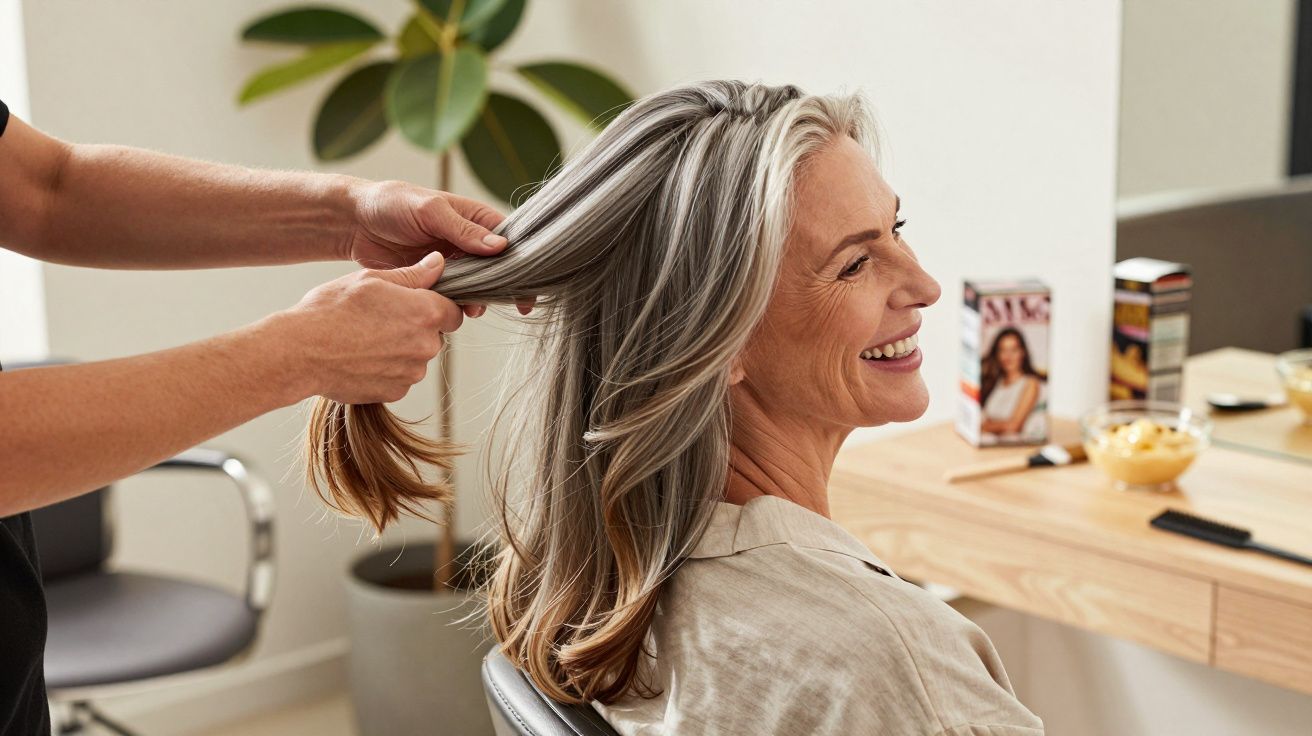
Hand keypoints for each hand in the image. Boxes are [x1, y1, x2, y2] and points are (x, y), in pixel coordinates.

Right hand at [278, 252, 462, 403]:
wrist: (300, 352)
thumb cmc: (331, 311)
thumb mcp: (370, 280)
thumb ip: (412, 274)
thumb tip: (438, 263)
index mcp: (425, 312)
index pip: (453, 311)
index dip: (437, 307)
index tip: (416, 305)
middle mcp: (426, 346)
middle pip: (434, 336)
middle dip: (415, 328)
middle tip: (380, 319)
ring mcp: (411, 373)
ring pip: (416, 358)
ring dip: (400, 350)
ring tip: (364, 339)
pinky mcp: (395, 392)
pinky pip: (399, 378)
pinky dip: (386, 370)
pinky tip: (360, 358)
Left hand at [346, 180, 533, 316]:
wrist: (354, 222)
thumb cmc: (392, 203)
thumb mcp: (430, 210)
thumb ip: (463, 230)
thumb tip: (499, 247)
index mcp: (474, 218)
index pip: (510, 240)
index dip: (522, 261)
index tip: (531, 283)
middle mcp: (468, 242)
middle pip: (498, 268)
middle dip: (503, 286)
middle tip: (510, 305)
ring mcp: (452, 263)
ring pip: (477, 286)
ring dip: (479, 298)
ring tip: (473, 308)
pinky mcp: (434, 280)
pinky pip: (453, 296)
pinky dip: (456, 305)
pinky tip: (453, 309)